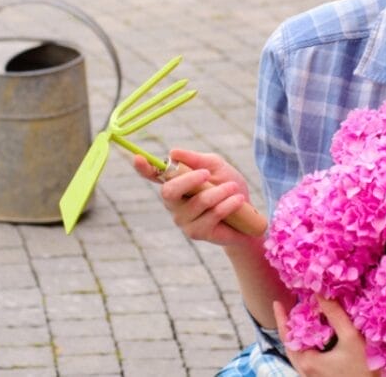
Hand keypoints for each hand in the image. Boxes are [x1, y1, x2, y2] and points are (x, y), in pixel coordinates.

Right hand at [131, 148, 254, 246]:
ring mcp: (183, 219)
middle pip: (169, 191)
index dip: (143, 168)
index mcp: (176, 182)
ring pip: (197, 202)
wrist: (248, 217)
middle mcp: (174, 202)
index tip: (138, 158)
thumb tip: (172, 153)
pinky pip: (212, 214)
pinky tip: (238, 200)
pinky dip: (227, 204)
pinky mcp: (196, 232)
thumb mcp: (216, 167)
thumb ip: (197, 160)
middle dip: (189, 180)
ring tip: (234, 187)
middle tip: (206, 173)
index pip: (154, 175)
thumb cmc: (229, 187)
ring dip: (219, 192)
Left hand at [273, 296, 377, 376]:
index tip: (277, 303)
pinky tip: (315, 336)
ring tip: (302, 319)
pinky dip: (307, 345)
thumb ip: (335, 314)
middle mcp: (304, 371)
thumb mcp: (351, 337)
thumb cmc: (364, 369)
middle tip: (291, 308)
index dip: (281, 318)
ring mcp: (311, 376)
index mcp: (307, 362)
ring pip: (298, 353)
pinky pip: (307, 359)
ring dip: (299, 335)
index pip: (287, 336)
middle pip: (290, 345)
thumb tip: (320, 293)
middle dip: (290, 325)